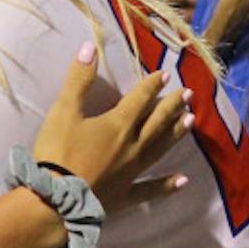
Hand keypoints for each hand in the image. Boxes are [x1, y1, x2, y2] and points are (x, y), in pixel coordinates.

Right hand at [33, 42, 191, 212]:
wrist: (56, 200)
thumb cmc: (58, 153)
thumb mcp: (63, 111)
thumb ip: (78, 79)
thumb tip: (89, 47)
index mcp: (118, 124)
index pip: (140, 99)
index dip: (152, 85)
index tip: (165, 75)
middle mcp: (132, 145)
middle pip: (157, 122)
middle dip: (172, 106)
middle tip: (189, 94)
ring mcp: (132, 172)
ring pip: (159, 149)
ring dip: (176, 135)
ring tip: (192, 122)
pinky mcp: (126, 195)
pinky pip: (151, 189)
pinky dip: (167, 185)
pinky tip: (183, 181)